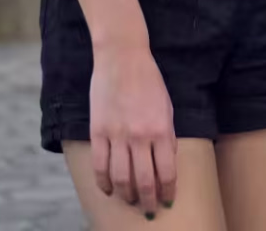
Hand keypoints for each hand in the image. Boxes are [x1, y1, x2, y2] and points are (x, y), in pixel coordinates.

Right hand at [89, 39, 177, 216]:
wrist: (122, 56)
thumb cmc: (149, 79)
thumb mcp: (167, 106)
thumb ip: (167, 135)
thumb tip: (167, 161)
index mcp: (161, 130)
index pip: (166, 173)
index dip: (168, 192)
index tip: (168, 201)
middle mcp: (139, 137)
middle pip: (143, 182)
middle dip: (148, 201)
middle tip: (150, 210)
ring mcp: (117, 135)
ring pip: (121, 179)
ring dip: (127, 196)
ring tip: (130, 201)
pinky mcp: (98, 131)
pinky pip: (100, 166)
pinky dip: (104, 184)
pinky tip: (109, 190)